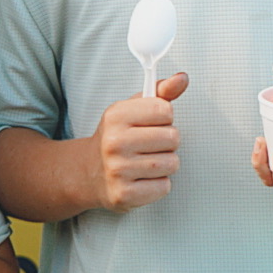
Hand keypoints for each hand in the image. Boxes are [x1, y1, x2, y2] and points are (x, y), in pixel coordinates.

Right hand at [90, 71, 187, 211]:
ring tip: (146, 162)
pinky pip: (164, 186)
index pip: (165, 110)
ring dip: (165, 164)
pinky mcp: (124, 194)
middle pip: (172, 137)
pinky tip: (142, 179)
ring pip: (172, 163)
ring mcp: (118, 170)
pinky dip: (158, 184)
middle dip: (167, 142)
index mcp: (116, 115)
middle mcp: (114, 142)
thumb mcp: (133, 108)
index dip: (164, 117)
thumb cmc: (118, 136)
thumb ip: (161, 92)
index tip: (151, 123)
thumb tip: (183, 77)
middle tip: (149, 145)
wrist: (89, 172)